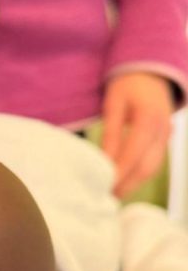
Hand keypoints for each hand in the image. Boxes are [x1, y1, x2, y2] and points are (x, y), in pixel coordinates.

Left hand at [101, 72, 172, 197]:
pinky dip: (140, 175)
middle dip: (126, 185)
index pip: (132, 154)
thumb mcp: (114, 103)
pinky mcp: (166, 139)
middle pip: (145, 167)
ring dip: (134, 184)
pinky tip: (125, 183)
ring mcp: (168, 135)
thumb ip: (110, 131)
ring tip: (113, 195)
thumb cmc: (128, 84)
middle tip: (106, 199)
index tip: (103, 187)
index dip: (118, 173)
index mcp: (148, 118)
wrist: (152, 71)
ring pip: (152, 168)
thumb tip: (104, 161)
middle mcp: (162, 130)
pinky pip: (154, 162)